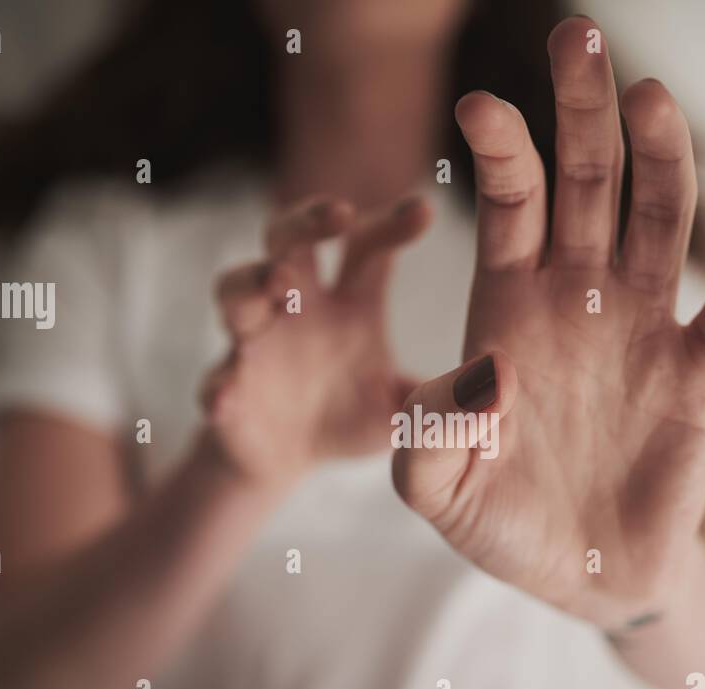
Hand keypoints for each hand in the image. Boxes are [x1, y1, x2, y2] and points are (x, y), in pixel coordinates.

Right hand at [200, 194, 429, 486]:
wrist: (288, 460)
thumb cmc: (349, 413)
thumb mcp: (404, 405)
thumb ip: (439, 396)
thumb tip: (490, 386)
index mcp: (346, 301)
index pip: (365, 247)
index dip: (390, 223)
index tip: (425, 212)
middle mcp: (295, 307)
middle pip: (288, 240)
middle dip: (307, 220)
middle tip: (338, 214)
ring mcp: (254, 344)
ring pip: (235, 292)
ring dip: (252, 282)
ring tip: (277, 284)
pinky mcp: (226, 391)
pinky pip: (215, 381)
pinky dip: (218, 386)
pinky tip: (226, 396)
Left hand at [392, 17, 704, 633]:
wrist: (584, 580)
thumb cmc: (502, 524)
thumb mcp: (436, 490)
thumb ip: (427, 439)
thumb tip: (483, 372)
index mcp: (508, 306)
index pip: (509, 203)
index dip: (499, 151)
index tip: (478, 108)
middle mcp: (581, 297)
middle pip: (588, 182)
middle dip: (582, 111)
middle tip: (577, 38)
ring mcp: (646, 328)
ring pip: (662, 220)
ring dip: (661, 157)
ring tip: (651, 99)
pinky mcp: (704, 375)